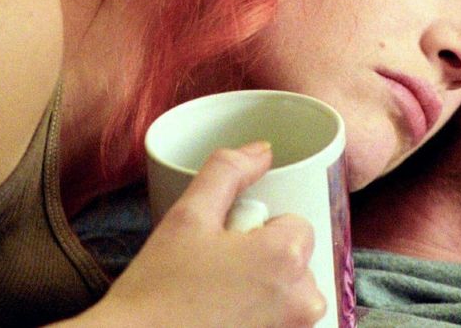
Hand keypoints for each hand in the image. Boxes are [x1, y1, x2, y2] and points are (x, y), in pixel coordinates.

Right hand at [71, 142, 324, 326]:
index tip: (225, 244)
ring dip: (266, 292)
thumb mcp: (187, 215)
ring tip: (218, 298)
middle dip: (265, 261)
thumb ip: (228, 172)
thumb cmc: (158, 289)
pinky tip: (224, 320)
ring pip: (292, 296)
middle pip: (297, 261)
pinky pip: (281, 323)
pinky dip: (260, 318)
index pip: (295, 225)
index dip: (258, 230)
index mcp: (287, 256)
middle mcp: (302, 299)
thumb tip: (262, 150)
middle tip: (216, 271)